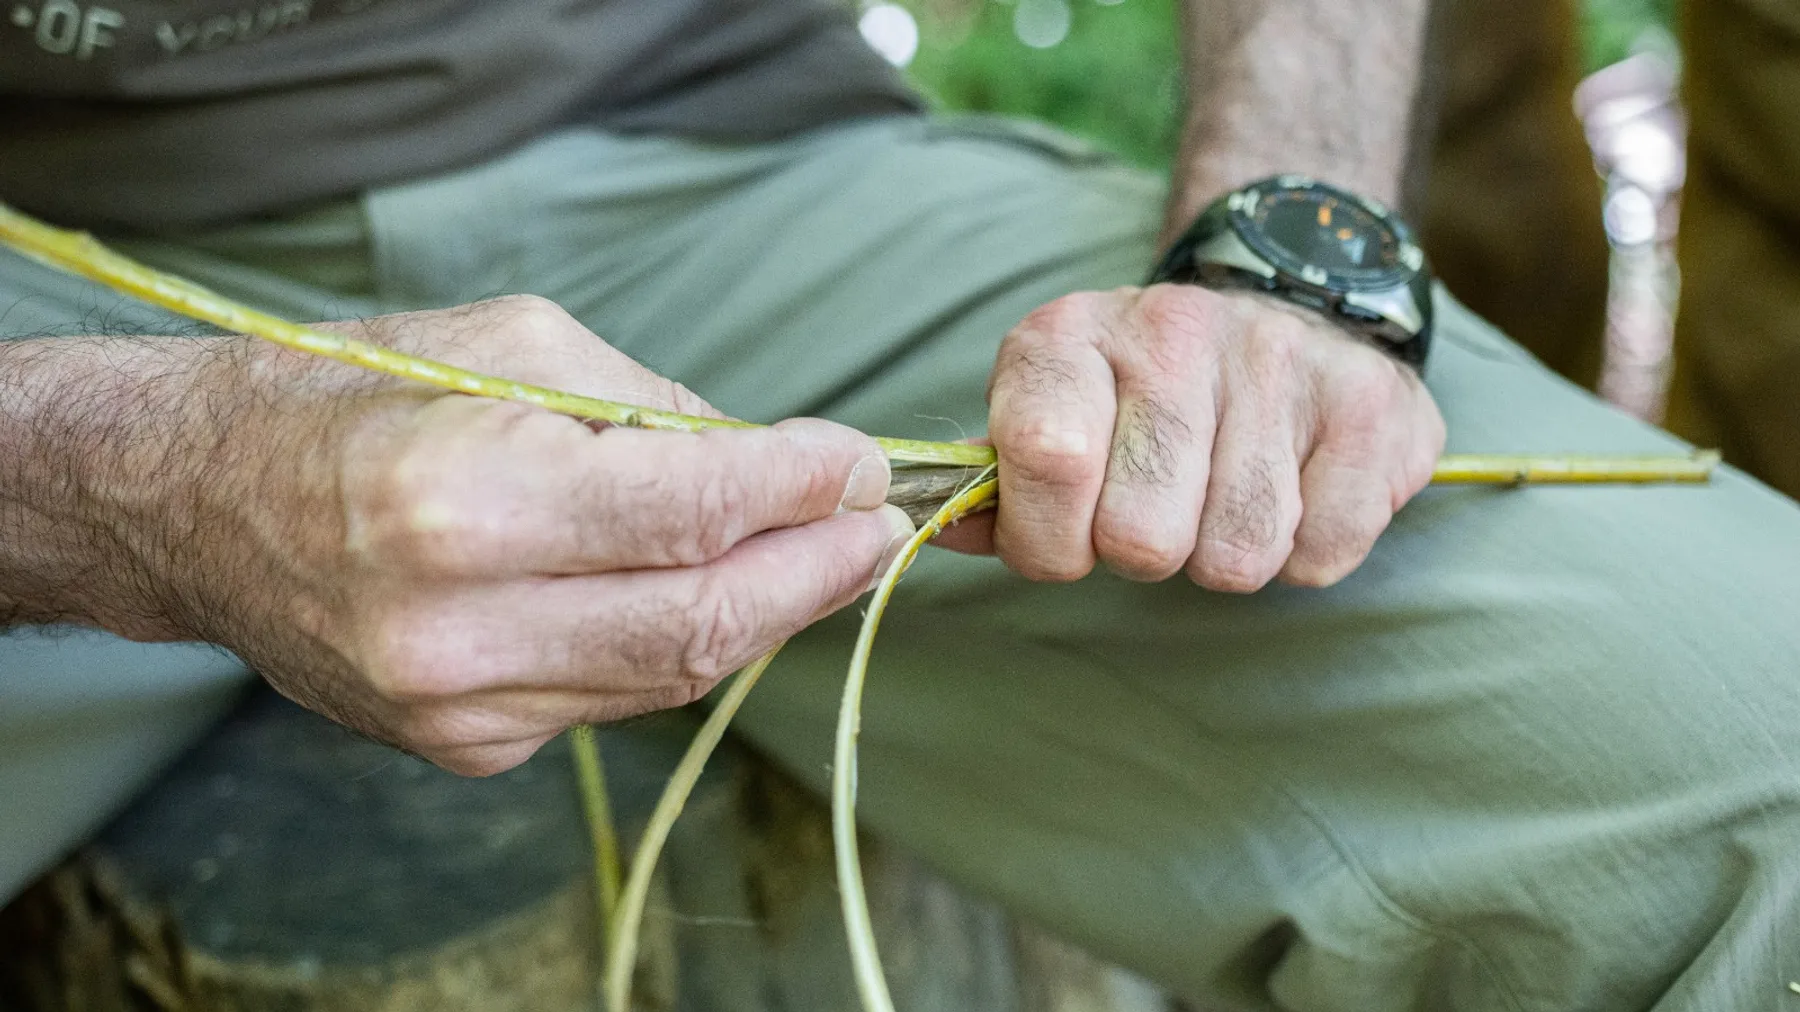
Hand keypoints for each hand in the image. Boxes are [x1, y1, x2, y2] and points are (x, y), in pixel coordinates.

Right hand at [145, 297, 912, 773]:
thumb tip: (773, 460)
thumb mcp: (508, 344)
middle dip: (816, 568)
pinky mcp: (463, 745)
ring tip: (823, 554)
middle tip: (880, 526)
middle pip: (705, 617)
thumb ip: (652, 408)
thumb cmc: (351, 395)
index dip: (803, 485)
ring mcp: (459, 704)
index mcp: (465, 499)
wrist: (195, 503)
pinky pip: (617, 697)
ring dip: (768, 611)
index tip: (863, 462)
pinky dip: (682, 644)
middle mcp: (460, 624)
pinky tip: (717, 593)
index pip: (692, 509)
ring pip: (674, 672)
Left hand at [958, 285, 1443, 589]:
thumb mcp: (1048, 408)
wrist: (1289, 300)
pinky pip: (1320, 553)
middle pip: (1140, 539)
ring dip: (1222, 556)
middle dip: (1140, 553)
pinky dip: (1302, 550)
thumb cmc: (1142, 391)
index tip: (1064, 534)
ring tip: (1221, 497)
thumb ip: (995, 480)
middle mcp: (1172, 332)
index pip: (1045, 460)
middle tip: (1155, 512)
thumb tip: (931, 530)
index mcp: (1068, 336)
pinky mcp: (1372, 407)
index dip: (1049, 539)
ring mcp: (1279, 362)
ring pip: (1235, 556)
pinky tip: (1290, 489)